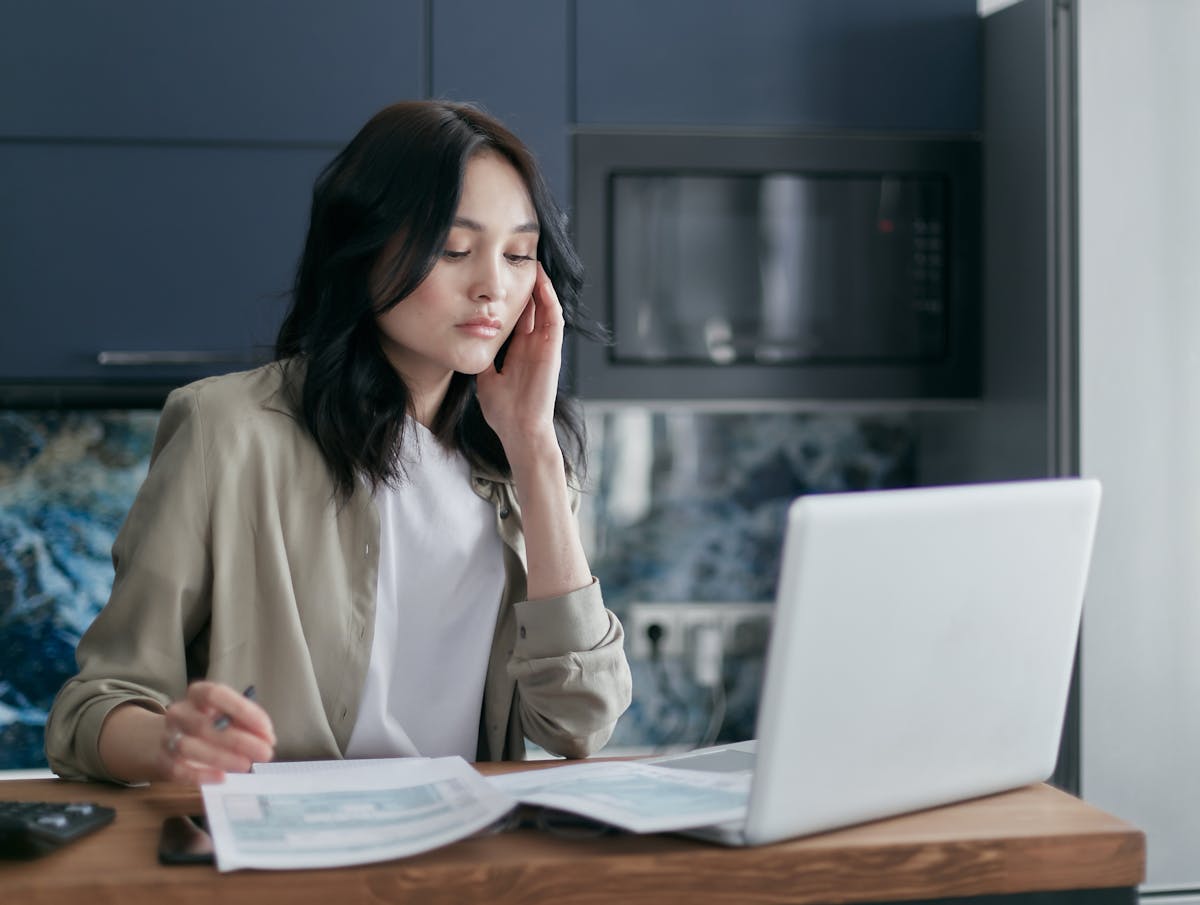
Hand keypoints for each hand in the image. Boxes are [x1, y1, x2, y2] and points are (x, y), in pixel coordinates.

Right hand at [159, 681, 275, 783]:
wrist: (171, 737)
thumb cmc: (210, 723)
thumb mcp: (227, 714)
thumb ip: (245, 721)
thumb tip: (266, 738)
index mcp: (197, 694)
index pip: (216, 694)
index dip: (242, 710)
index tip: (266, 729)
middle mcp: (179, 712)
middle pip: (204, 725)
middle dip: (238, 741)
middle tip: (265, 753)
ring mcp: (168, 736)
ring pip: (188, 747)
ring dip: (221, 758)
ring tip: (246, 765)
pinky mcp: (163, 761)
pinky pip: (178, 770)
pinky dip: (201, 775)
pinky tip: (222, 777)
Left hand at [476, 262, 563, 457]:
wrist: (518, 429)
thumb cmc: (503, 411)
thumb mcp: (486, 377)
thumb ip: (483, 359)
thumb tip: (468, 342)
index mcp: (520, 351)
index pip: (519, 317)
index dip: (513, 298)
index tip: (502, 279)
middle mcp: (534, 346)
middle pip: (534, 308)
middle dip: (528, 286)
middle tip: (519, 261)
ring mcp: (545, 347)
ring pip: (546, 308)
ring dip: (542, 287)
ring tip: (534, 264)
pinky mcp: (553, 350)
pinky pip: (554, 319)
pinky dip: (550, 299)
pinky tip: (541, 282)